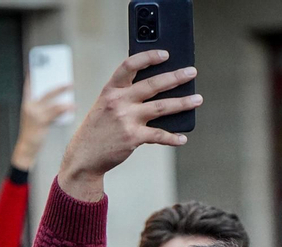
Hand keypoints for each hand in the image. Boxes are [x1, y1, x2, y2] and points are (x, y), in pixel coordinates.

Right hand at [13, 82, 74, 170]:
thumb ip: (43, 107)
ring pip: (52, 101)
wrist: (27, 146)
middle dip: (58, 87)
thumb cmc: (32, 132)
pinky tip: (72, 106)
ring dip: (63, 94)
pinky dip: (65, 108)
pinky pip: (56, 111)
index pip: (29, 87)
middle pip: (45, 92)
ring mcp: (35, 114)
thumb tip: (59, 99)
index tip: (39, 68)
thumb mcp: (34, 117)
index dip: (34, 77)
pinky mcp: (41, 121)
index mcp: (26, 104)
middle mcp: (29, 107)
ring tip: (72, 91)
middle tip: (69, 82)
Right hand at [57, 51, 200, 201]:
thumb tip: (159, 90)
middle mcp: (118, 102)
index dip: (148, 57)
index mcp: (110, 90)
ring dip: (182, 103)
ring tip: (197, 99)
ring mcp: (126, 120)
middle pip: (152, 85)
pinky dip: (172, 138)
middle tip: (192, 73)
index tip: (164, 54)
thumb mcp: (105, 106)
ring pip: (161, 107)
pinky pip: (158, 135)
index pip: (129, 66)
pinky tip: (182, 138)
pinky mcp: (132, 138)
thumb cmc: (98, 129)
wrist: (84, 156)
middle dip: (175, 77)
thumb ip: (125, 96)